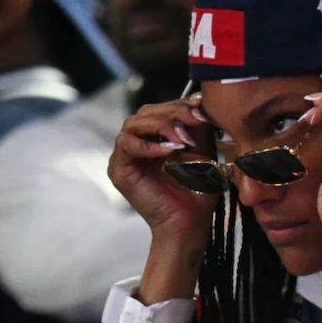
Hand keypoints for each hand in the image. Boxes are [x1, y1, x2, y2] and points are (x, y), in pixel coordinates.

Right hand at [109, 95, 216, 245]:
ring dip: (161, 126)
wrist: (190, 222)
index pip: (160, 109)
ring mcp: (125, 157)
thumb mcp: (202, 150)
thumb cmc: (198, 190)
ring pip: (133, 123)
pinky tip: (169, 151)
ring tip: (182, 141)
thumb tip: (198, 100)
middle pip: (146, 112)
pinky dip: (148, 144)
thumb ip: (197, 126)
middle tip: (195, 121)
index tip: (201, 110)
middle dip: (172, 113)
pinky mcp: (118, 169)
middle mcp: (137, 144)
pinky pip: (126, 144)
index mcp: (155, 138)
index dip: (179, 105)